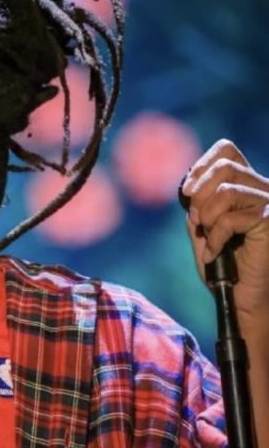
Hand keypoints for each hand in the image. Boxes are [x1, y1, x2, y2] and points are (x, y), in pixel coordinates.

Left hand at [181, 139, 268, 318]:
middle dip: (200, 195)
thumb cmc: (223, 265)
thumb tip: (191, 186)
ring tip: (208, 238)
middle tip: (197, 222)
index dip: (201, 166)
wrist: (240, 297)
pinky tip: (216, 252)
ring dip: (207, 217)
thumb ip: (198, 203)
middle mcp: (263, 189)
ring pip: (227, 190)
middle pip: (224, 166)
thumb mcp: (202, 227)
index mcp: (246, 185)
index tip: (187, 192)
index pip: (226, 150)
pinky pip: (232, 218)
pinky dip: (215, 237)